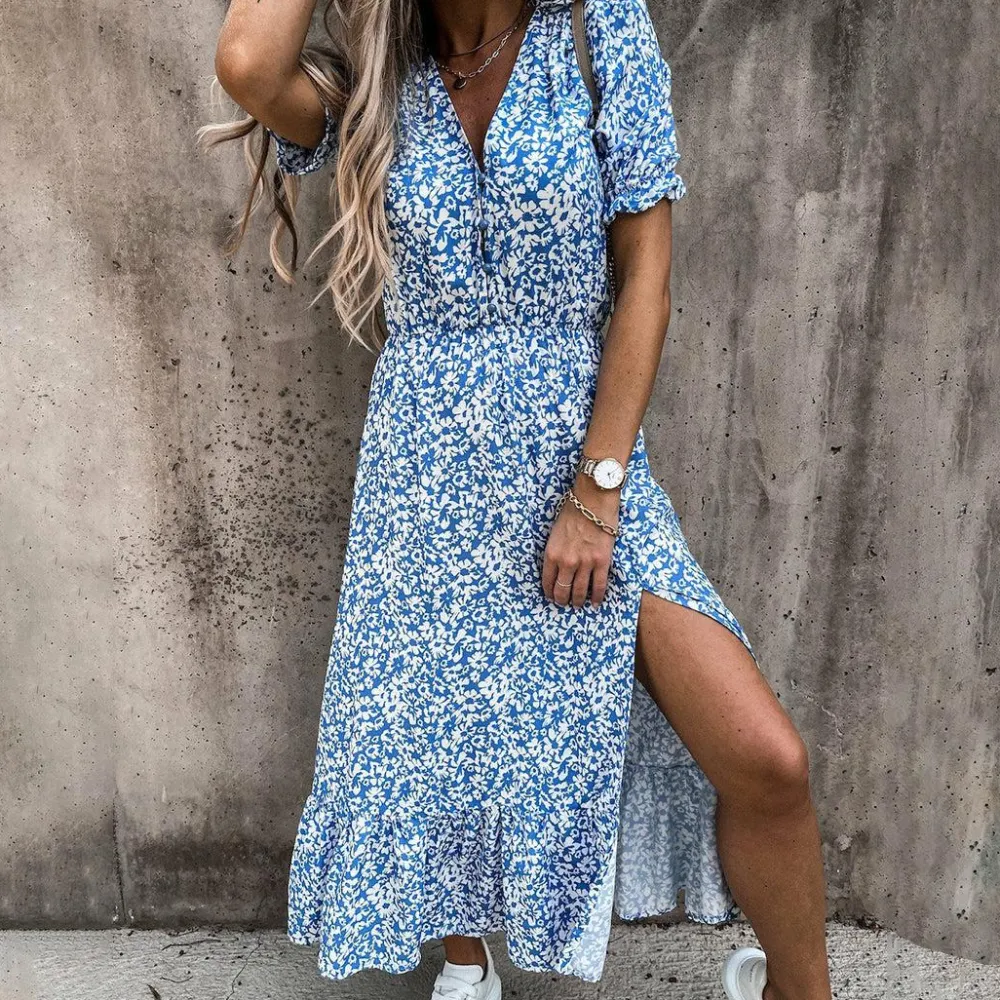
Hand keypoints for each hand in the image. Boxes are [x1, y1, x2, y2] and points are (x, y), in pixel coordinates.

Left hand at [541, 474, 620, 607]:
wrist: (593, 500)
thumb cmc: (573, 512)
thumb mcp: (555, 533)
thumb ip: (555, 551)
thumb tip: (558, 567)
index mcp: (551, 554)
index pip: (547, 581)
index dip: (549, 592)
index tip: (551, 596)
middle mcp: (566, 562)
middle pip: (562, 590)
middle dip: (562, 600)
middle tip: (564, 603)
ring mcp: (585, 563)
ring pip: (580, 592)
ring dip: (578, 601)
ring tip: (578, 605)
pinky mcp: (602, 562)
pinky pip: (599, 586)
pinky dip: (597, 597)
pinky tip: (596, 603)